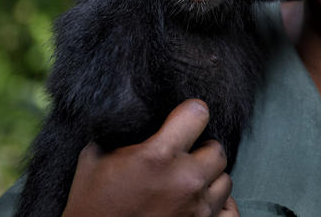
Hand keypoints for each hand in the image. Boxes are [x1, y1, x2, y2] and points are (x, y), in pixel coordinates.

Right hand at [62, 99, 239, 216]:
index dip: (190, 113)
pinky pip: (231, 211)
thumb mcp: (94, 160)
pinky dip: (221, 206)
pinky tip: (202, 202)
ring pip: (225, 179)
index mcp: (159, 156)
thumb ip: (118, 134)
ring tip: (188, 181)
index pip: (198, 113)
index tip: (183, 119)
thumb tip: (130, 114)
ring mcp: (198, 208)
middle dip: (201, 149)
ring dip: (209, 178)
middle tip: (183, 156)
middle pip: (217, 149)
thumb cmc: (89, 206)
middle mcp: (185, 180)